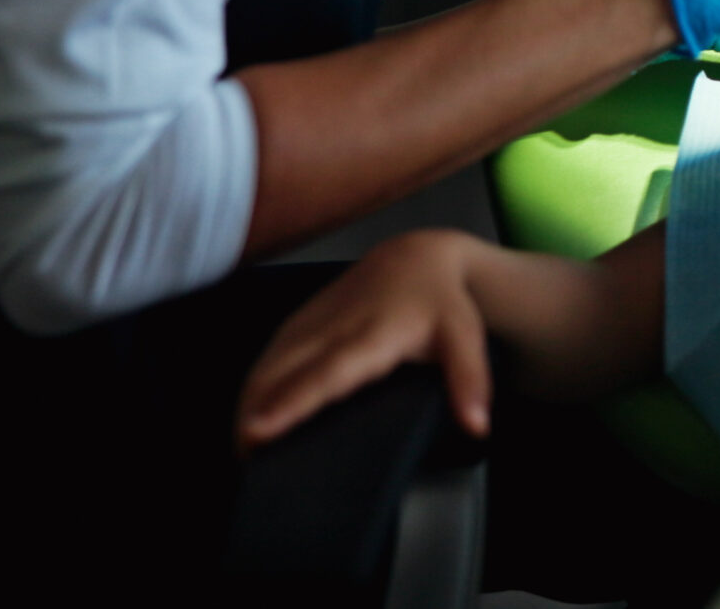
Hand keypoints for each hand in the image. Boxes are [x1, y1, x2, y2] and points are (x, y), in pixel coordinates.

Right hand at [237, 231, 492, 451]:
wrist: (416, 258)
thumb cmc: (441, 304)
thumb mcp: (466, 339)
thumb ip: (470, 382)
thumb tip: (478, 426)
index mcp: (372, 336)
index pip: (326, 375)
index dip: (290, 403)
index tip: (258, 430)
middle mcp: (332, 328)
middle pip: (281, 374)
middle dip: (254, 414)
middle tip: (243, 461)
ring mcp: (309, 323)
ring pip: (265, 366)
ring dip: (247, 405)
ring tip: (241, 451)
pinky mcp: (295, 323)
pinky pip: (265, 358)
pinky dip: (251, 389)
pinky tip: (247, 419)